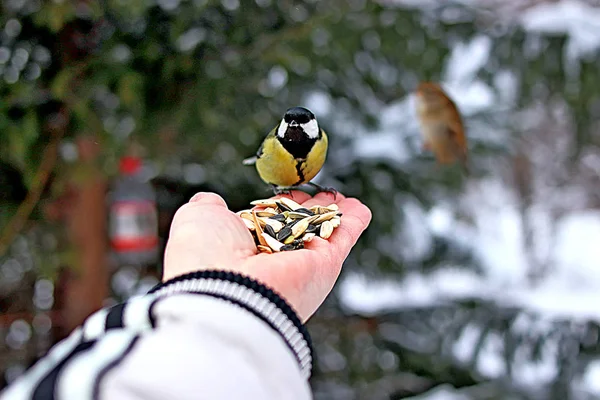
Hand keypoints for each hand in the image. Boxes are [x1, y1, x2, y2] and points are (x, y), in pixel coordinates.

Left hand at [163, 191, 371, 320]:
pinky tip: (360, 209)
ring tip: (343, 199)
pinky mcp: (324, 265)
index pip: (269, 224)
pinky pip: (342, 238)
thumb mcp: (199, 218)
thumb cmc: (204, 255)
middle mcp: (275, 261)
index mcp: (246, 250)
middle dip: (311, 210)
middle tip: (324, 195)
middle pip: (300, 229)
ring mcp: (301, 265)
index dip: (281, 207)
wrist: (221, 289)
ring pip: (323, 233)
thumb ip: (209, 207)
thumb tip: (211, 201)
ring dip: (335, 214)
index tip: (289, 194)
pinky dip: (353, 222)